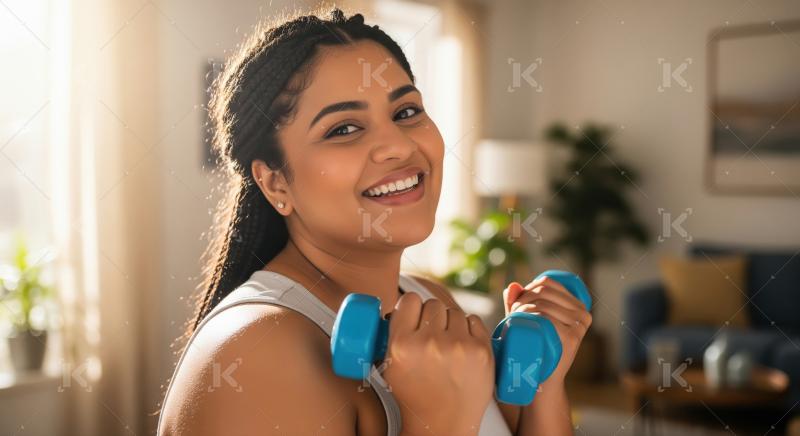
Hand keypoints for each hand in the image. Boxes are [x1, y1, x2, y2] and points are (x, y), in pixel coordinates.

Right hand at [382, 292, 494, 434]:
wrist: (443, 426)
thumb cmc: (415, 397)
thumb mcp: (391, 366)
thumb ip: (394, 334)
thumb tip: (403, 306)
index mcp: (402, 345)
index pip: (409, 300)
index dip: (413, 307)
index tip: (415, 317)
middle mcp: (429, 343)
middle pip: (433, 305)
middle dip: (433, 318)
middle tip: (433, 337)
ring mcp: (458, 347)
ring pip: (455, 312)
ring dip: (452, 324)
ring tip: (448, 346)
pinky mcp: (482, 351)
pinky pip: (475, 321)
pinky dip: (470, 330)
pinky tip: (463, 346)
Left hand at [502, 275, 591, 382]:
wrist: (542, 379)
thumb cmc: (534, 348)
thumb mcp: (528, 321)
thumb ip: (520, 303)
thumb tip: (513, 286)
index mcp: (578, 306)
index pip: (548, 283)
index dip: (527, 287)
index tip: (516, 302)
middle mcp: (583, 314)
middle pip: (544, 292)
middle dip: (522, 298)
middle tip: (512, 313)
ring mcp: (579, 326)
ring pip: (542, 303)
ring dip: (521, 307)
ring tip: (512, 319)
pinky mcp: (571, 338)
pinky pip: (546, 317)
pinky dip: (528, 315)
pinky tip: (519, 320)